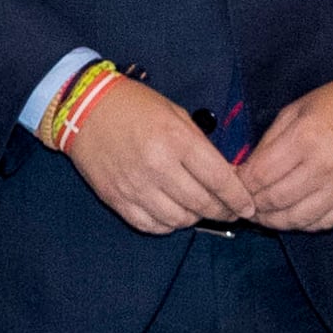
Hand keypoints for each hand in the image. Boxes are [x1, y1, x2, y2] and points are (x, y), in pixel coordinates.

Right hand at [53, 73, 258, 235]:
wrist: (84, 109)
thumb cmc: (135, 107)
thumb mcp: (176, 115)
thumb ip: (201, 147)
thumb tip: (227, 177)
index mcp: (176, 140)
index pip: (219, 180)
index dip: (238, 198)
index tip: (248, 207)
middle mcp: (157, 166)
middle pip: (202, 204)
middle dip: (222, 212)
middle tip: (229, 211)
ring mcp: (135, 186)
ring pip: (178, 220)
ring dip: (194, 218)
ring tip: (198, 209)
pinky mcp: (116, 199)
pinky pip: (151, 225)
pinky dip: (167, 224)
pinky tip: (172, 213)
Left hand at [237, 76, 332, 233]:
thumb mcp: (294, 111)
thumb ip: (268, 143)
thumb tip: (244, 172)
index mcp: (305, 138)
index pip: (260, 175)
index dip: (239, 184)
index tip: (232, 185)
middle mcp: (324, 166)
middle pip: (274, 200)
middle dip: (252, 206)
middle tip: (243, 204)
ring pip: (295, 219)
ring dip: (273, 221)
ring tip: (263, 214)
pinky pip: (321, 223)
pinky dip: (300, 224)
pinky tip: (290, 215)